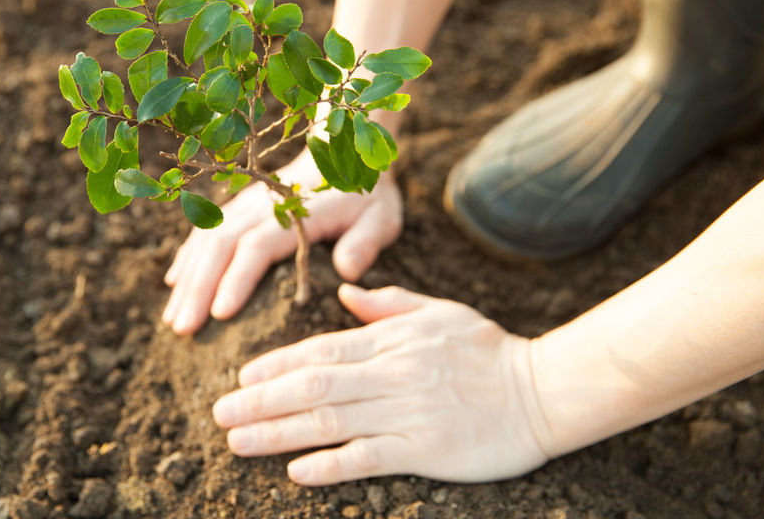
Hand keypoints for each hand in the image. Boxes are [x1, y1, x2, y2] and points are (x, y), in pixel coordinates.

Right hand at [162, 149, 402, 333]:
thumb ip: (365, 243)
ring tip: (173, 320)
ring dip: (188, 279)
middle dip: (199, 288)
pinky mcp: (239, 207)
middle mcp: (262, 206)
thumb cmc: (365, 195)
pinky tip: (175, 284)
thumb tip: (347, 271)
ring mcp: (246, 204)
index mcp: (295, 213)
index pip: (258, 247)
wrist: (345, 153)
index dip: (237, 279)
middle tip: (183, 329)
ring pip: (207, 240)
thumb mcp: (380, 217)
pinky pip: (206, 230)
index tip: (219, 315)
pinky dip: (188, 257)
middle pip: (221, 246)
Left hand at [212, 284, 549, 484]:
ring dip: (279, 433)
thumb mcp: (439, 312)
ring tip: (238, 441)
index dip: (278, 364)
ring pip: (331, 422)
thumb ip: (388, 303)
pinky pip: (370, 457)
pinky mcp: (427, 448)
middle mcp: (394, 373)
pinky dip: (330, 464)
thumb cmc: (487, 349)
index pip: (322, 349)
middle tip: (220, 413)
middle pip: (315, 386)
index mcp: (393, 338)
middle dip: (262, 400)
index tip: (243, 376)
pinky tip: (296, 471)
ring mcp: (409, 411)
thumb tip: (344, 293)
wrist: (543, 389)